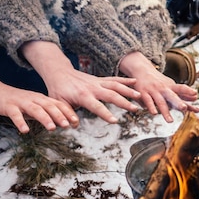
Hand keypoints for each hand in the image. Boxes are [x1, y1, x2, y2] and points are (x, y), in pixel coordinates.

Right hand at [0, 58, 77, 132]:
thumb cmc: (18, 102)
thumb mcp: (35, 107)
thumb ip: (47, 114)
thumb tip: (64, 123)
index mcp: (41, 100)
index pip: (57, 105)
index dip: (67, 113)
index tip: (76, 123)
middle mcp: (34, 99)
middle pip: (49, 106)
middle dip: (59, 116)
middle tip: (68, 125)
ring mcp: (21, 102)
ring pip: (35, 110)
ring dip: (44, 119)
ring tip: (52, 128)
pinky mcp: (9, 107)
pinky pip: (15, 115)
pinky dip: (20, 122)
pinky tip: (25, 131)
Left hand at [21, 41, 141, 123]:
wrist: (60, 73)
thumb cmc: (59, 90)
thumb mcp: (59, 103)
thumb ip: (67, 114)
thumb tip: (72, 125)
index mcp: (83, 95)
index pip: (96, 106)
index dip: (105, 114)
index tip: (115, 121)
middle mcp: (93, 87)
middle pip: (111, 94)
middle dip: (124, 102)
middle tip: (135, 109)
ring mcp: (98, 82)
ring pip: (116, 85)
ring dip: (128, 90)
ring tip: (140, 96)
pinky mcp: (100, 79)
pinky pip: (115, 79)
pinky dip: (125, 80)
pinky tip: (136, 82)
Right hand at [119, 51, 198, 122]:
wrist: (140, 70)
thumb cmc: (158, 81)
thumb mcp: (170, 85)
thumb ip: (182, 93)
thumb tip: (196, 97)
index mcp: (170, 87)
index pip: (181, 88)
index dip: (188, 91)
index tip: (195, 94)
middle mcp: (163, 89)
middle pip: (172, 96)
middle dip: (178, 102)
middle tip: (184, 108)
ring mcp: (153, 91)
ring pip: (160, 102)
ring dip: (165, 111)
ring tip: (170, 121)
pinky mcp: (143, 94)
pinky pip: (148, 101)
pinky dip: (151, 107)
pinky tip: (154, 113)